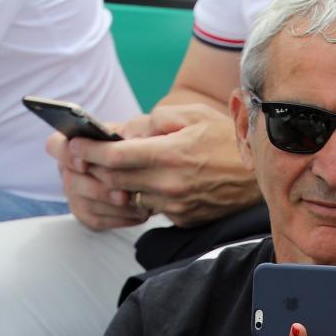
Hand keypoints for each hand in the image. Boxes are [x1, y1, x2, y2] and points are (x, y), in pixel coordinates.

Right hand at [48, 130, 149, 230]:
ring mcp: (75, 193)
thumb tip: (128, 138)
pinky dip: (120, 218)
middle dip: (100, 189)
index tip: (85, 163)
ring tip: (139, 205)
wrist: (152, 172)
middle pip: (72, 180)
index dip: (67, 155)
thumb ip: (131, 131)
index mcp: (75, 144)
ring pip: (85, 203)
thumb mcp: (139, 133)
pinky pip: (96, 220)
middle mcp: (69, 169)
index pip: (56, 146)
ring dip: (113, 206)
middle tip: (124, 195)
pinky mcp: (86, 214)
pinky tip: (140, 214)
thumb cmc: (141, 148)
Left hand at [52, 104, 260, 227]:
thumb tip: (124, 131)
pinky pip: (151, 207)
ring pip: (129, 195)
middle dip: (95, 166)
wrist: (262, 177)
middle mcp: (170, 184)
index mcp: (171, 154)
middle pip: (113, 179)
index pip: (114, 156)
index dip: (87, 150)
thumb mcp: (194, 116)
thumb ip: (154, 120)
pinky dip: (144, 194)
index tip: (73, 144)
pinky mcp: (182, 219)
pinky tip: (152, 181)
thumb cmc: (228, 140)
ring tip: (120, 168)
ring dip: (119, 182)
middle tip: (85, 156)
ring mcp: (176, 205)